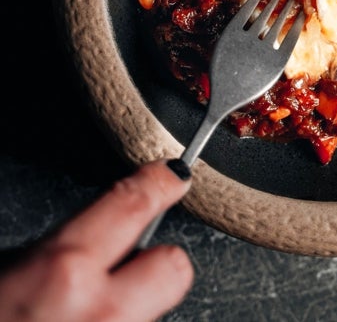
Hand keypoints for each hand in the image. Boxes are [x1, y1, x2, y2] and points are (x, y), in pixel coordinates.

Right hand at [0, 159, 194, 321]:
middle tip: (134, 266)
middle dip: (159, 263)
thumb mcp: (7, 274)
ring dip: (127, 314)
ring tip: (82, 319)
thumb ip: (53, 255)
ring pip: (148, 318)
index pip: (133, 204)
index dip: (158, 183)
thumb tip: (91, 239)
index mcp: (60, 272)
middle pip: (173, 268)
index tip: (172, 175)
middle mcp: (97, 314)